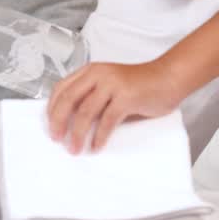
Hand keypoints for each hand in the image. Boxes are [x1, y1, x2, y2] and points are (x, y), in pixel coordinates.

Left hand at [45, 61, 187, 153]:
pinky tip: (96, 146)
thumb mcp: (109, 86)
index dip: (52, 108)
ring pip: (85, 112)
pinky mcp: (126, 97)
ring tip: (75, 148)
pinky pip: (107, 120)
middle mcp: (98, 75)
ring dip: (77, 133)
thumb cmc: (140, 85)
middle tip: (56, 138)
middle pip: (68, 99)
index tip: (50, 125)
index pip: (62, 88)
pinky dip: (99, 136)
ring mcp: (112, 85)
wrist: (168, 78)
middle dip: (58, 121)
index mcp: (90, 71)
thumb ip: (92, 97)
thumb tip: (71, 122)